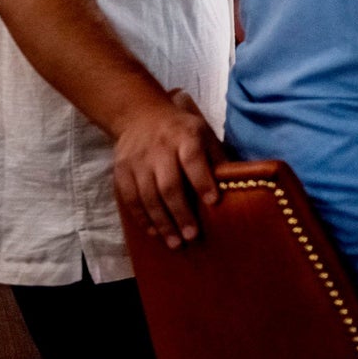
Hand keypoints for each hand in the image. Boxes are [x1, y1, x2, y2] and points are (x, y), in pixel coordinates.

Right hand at [112, 90, 225, 249]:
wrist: (140, 115)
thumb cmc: (181, 129)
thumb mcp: (204, 133)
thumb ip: (216, 156)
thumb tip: (236, 183)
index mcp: (185, 136)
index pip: (193, 160)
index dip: (202, 181)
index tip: (214, 202)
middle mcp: (160, 149)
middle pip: (169, 185)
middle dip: (181, 213)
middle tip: (192, 236)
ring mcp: (138, 162)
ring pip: (148, 197)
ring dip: (162, 223)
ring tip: (175, 243)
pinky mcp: (121, 172)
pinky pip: (130, 200)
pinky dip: (142, 218)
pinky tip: (154, 233)